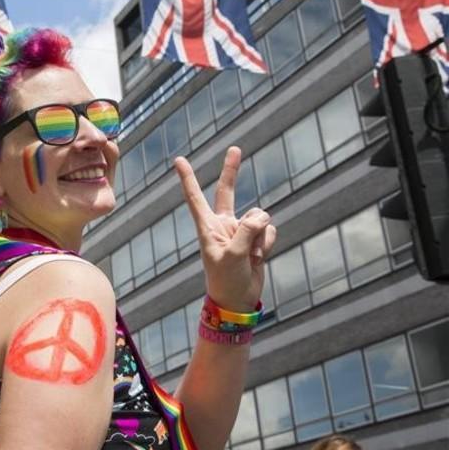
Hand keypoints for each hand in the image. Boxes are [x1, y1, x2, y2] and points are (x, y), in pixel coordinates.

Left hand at [174, 147, 277, 311]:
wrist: (237, 300)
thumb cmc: (226, 281)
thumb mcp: (233, 256)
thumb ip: (246, 232)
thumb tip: (261, 216)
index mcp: (207, 228)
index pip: (195, 198)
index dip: (188, 179)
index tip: (179, 160)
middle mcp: (222, 225)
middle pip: (226, 191)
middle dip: (231, 170)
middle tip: (234, 148)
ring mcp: (240, 230)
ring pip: (258, 216)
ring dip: (260, 234)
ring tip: (252, 255)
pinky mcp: (255, 238)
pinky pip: (269, 229)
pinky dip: (268, 242)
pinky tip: (260, 257)